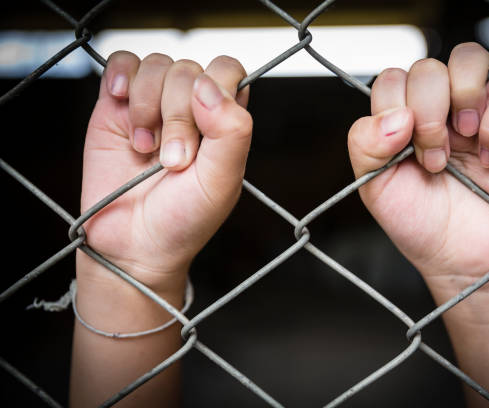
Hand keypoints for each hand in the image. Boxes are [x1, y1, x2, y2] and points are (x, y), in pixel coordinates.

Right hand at [79, 52, 251, 292]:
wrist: (133, 247)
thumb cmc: (183, 219)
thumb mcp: (221, 183)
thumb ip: (231, 132)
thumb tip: (209, 84)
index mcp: (223, 121)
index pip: (227, 71)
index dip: (215, 89)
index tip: (204, 129)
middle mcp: (190, 108)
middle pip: (188, 71)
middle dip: (177, 115)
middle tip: (171, 161)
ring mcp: (153, 104)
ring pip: (156, 64)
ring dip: (148, 105)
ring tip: (145, 148)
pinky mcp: (115, 106)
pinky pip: (121, 63)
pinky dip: (121, 76)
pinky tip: (119, 102)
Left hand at [348, 42, 488, 301]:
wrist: (461, 262)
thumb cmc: (418, 223)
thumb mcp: (374, 188)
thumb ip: (365, 145)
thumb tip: (398, 115)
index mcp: (402, 119)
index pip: (392, 79)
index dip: (395, 107)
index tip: (404, 150)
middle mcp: (439, 110)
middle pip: (428, 67)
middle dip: (427, 111)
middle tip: (433, 159)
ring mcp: (477, 116)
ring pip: (471, 59)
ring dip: (462, 98)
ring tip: (463, 140)